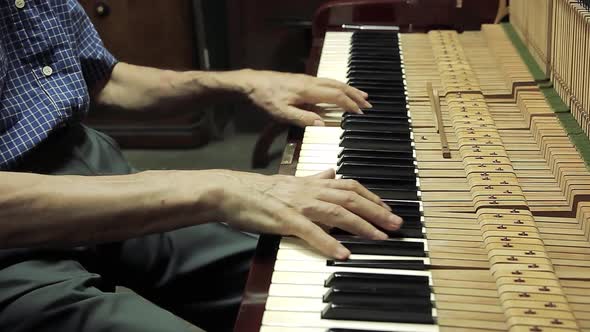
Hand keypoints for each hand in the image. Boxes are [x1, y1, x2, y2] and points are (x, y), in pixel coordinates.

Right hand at [205, 169, 402, 258]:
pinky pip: (311, 231)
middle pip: (351, 199)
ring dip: (362, 225)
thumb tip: (331, 173)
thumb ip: (314, 178)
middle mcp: (310, 191)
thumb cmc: (261, 190)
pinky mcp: (286, 219)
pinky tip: (343, 253)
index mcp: (312, 183)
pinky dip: (328, 243)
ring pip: (337, 212)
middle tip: (396, 224)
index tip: (387, 207)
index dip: (372, 196)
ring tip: (380, 238)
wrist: (233, 191)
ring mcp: (299, 205)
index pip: (350, 186)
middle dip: (377, 211)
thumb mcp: (292, 180)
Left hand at [231, 69, 371, 126]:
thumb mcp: (281, 113)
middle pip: (339, 86)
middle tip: (368, 103)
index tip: (361, 113)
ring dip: (349, 89)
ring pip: (334, 82)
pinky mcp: (303, 80)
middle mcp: (311, 82)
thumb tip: (322, 123)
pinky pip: (327, 82)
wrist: (251, 82)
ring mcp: (307, 79)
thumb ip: (302, 118)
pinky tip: (340, 91)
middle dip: (355, 94)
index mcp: (308, 90)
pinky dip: (339, 87)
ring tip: (361, 95)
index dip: (349, 105)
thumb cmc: (265, 99)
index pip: (335, 96)